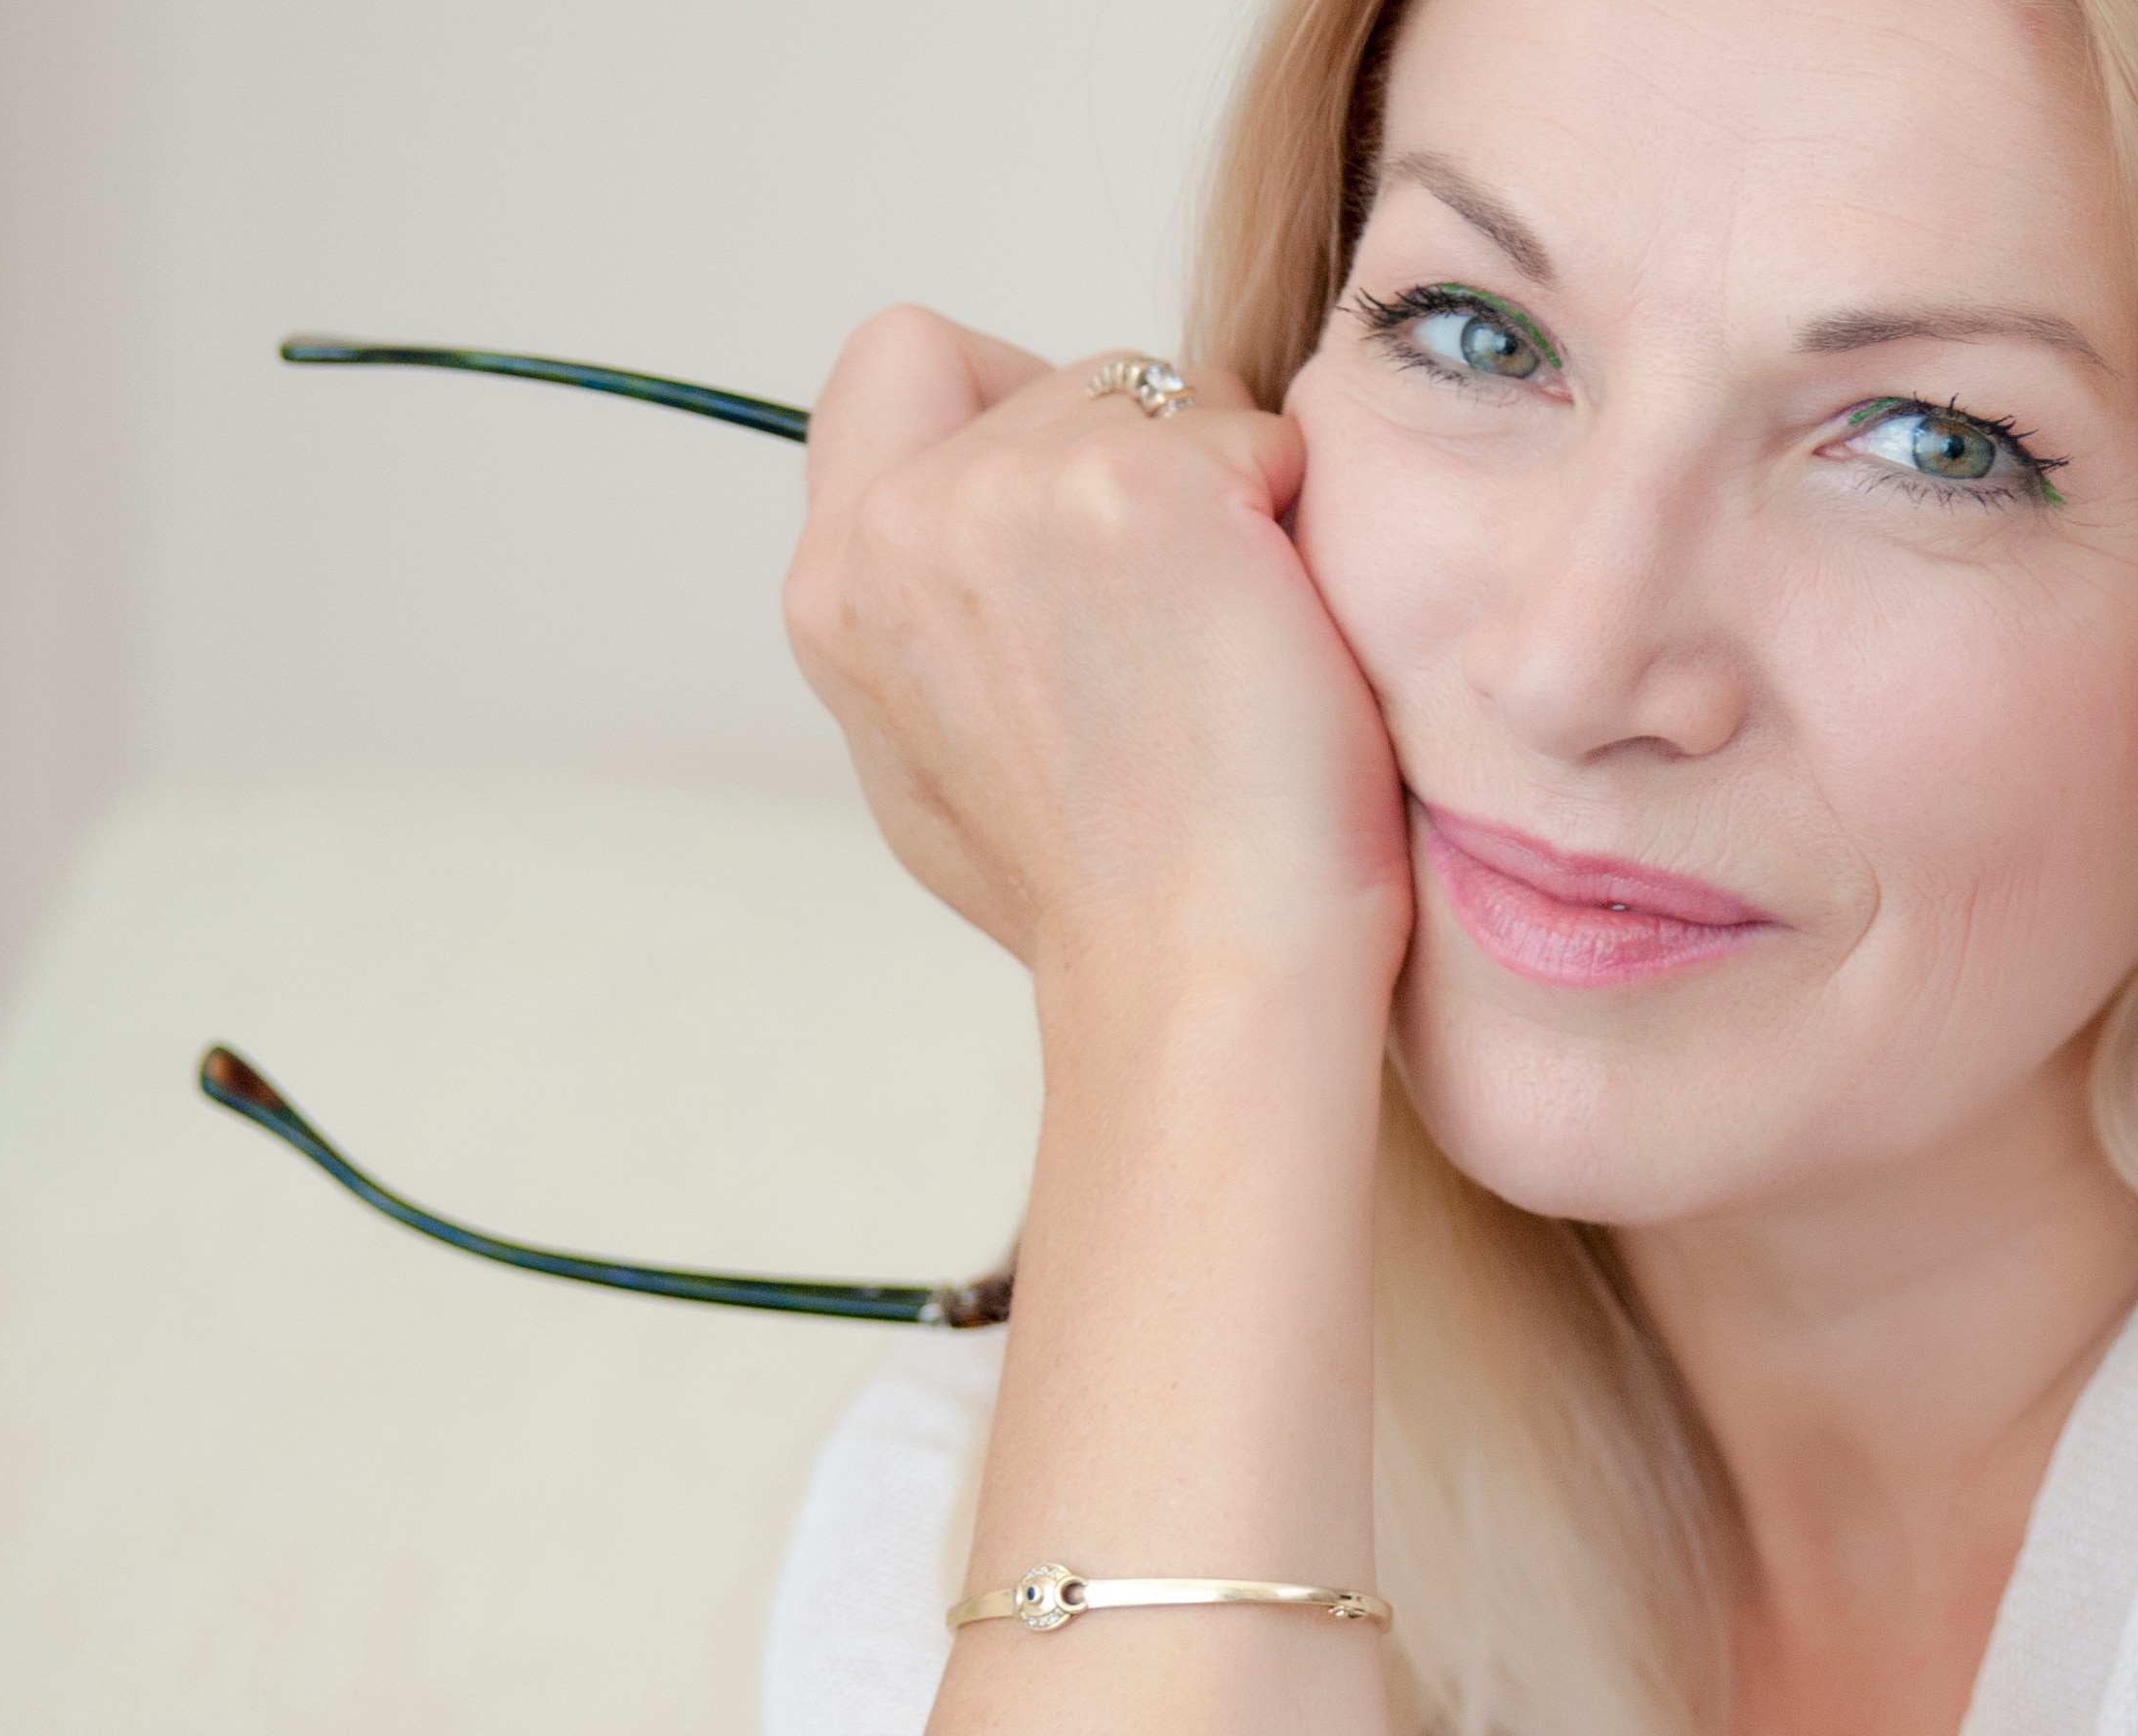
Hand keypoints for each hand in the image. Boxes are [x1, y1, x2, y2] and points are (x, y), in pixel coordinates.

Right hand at [782, 307, 1411, 1014]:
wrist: (1208, 973)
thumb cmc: (1118, 903)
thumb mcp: (938, 763)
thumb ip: (932, 621)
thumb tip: (979, 541)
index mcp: (838, 587)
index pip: (904, 360)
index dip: (1016, 401)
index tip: (1092, 519)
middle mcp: (901, 525)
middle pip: (1070, 376)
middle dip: (1154, 463)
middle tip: (1192, 624)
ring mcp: (1013, 494)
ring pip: (1168, 393)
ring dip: (1231, 490)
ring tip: (1234, 647)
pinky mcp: (1143, 489)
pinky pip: (1262, 430)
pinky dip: (1299, 514)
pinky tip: (1284, 638)